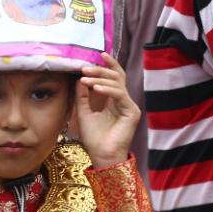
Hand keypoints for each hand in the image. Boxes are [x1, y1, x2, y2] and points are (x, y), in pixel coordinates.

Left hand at [75, 53, 140, 168]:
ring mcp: (129, 106)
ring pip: (118, 83)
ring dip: (100, 79)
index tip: (98, 55)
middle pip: (116, 77)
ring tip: (85, 78)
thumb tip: (80, 79)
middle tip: (85, 68)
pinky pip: (120, 95)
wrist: (102, 156)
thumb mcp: (84, 113)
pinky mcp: (132, 112)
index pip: (114, 77)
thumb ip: (83, 96)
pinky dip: (107, 89)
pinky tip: (95, 88)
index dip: (108, 65)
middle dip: (100, 70)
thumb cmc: (94, 139)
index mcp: (114, 100)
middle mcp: (123, 101)